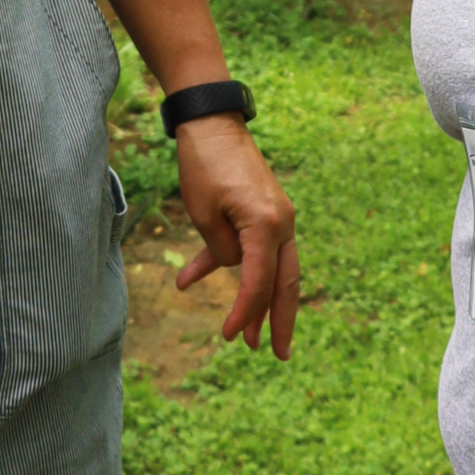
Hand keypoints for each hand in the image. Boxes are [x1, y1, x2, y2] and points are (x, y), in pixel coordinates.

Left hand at [173, 116, 300, 357]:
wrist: (211, 120)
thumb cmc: (203, 164)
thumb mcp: (203, 214)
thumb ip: (222, 250)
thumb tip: (234, 268)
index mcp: (267, 225)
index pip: (259, 282)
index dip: (244, 313)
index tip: (228, 335)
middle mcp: (282, 223)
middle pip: (284, 283)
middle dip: (279, 320)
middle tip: (278, 354)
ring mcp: (278, 216)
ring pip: (274, 269)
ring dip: (261, 300)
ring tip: (249, 337)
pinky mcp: (266, 210)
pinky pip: (255, 247)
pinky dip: (230, 264)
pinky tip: (190, 278)